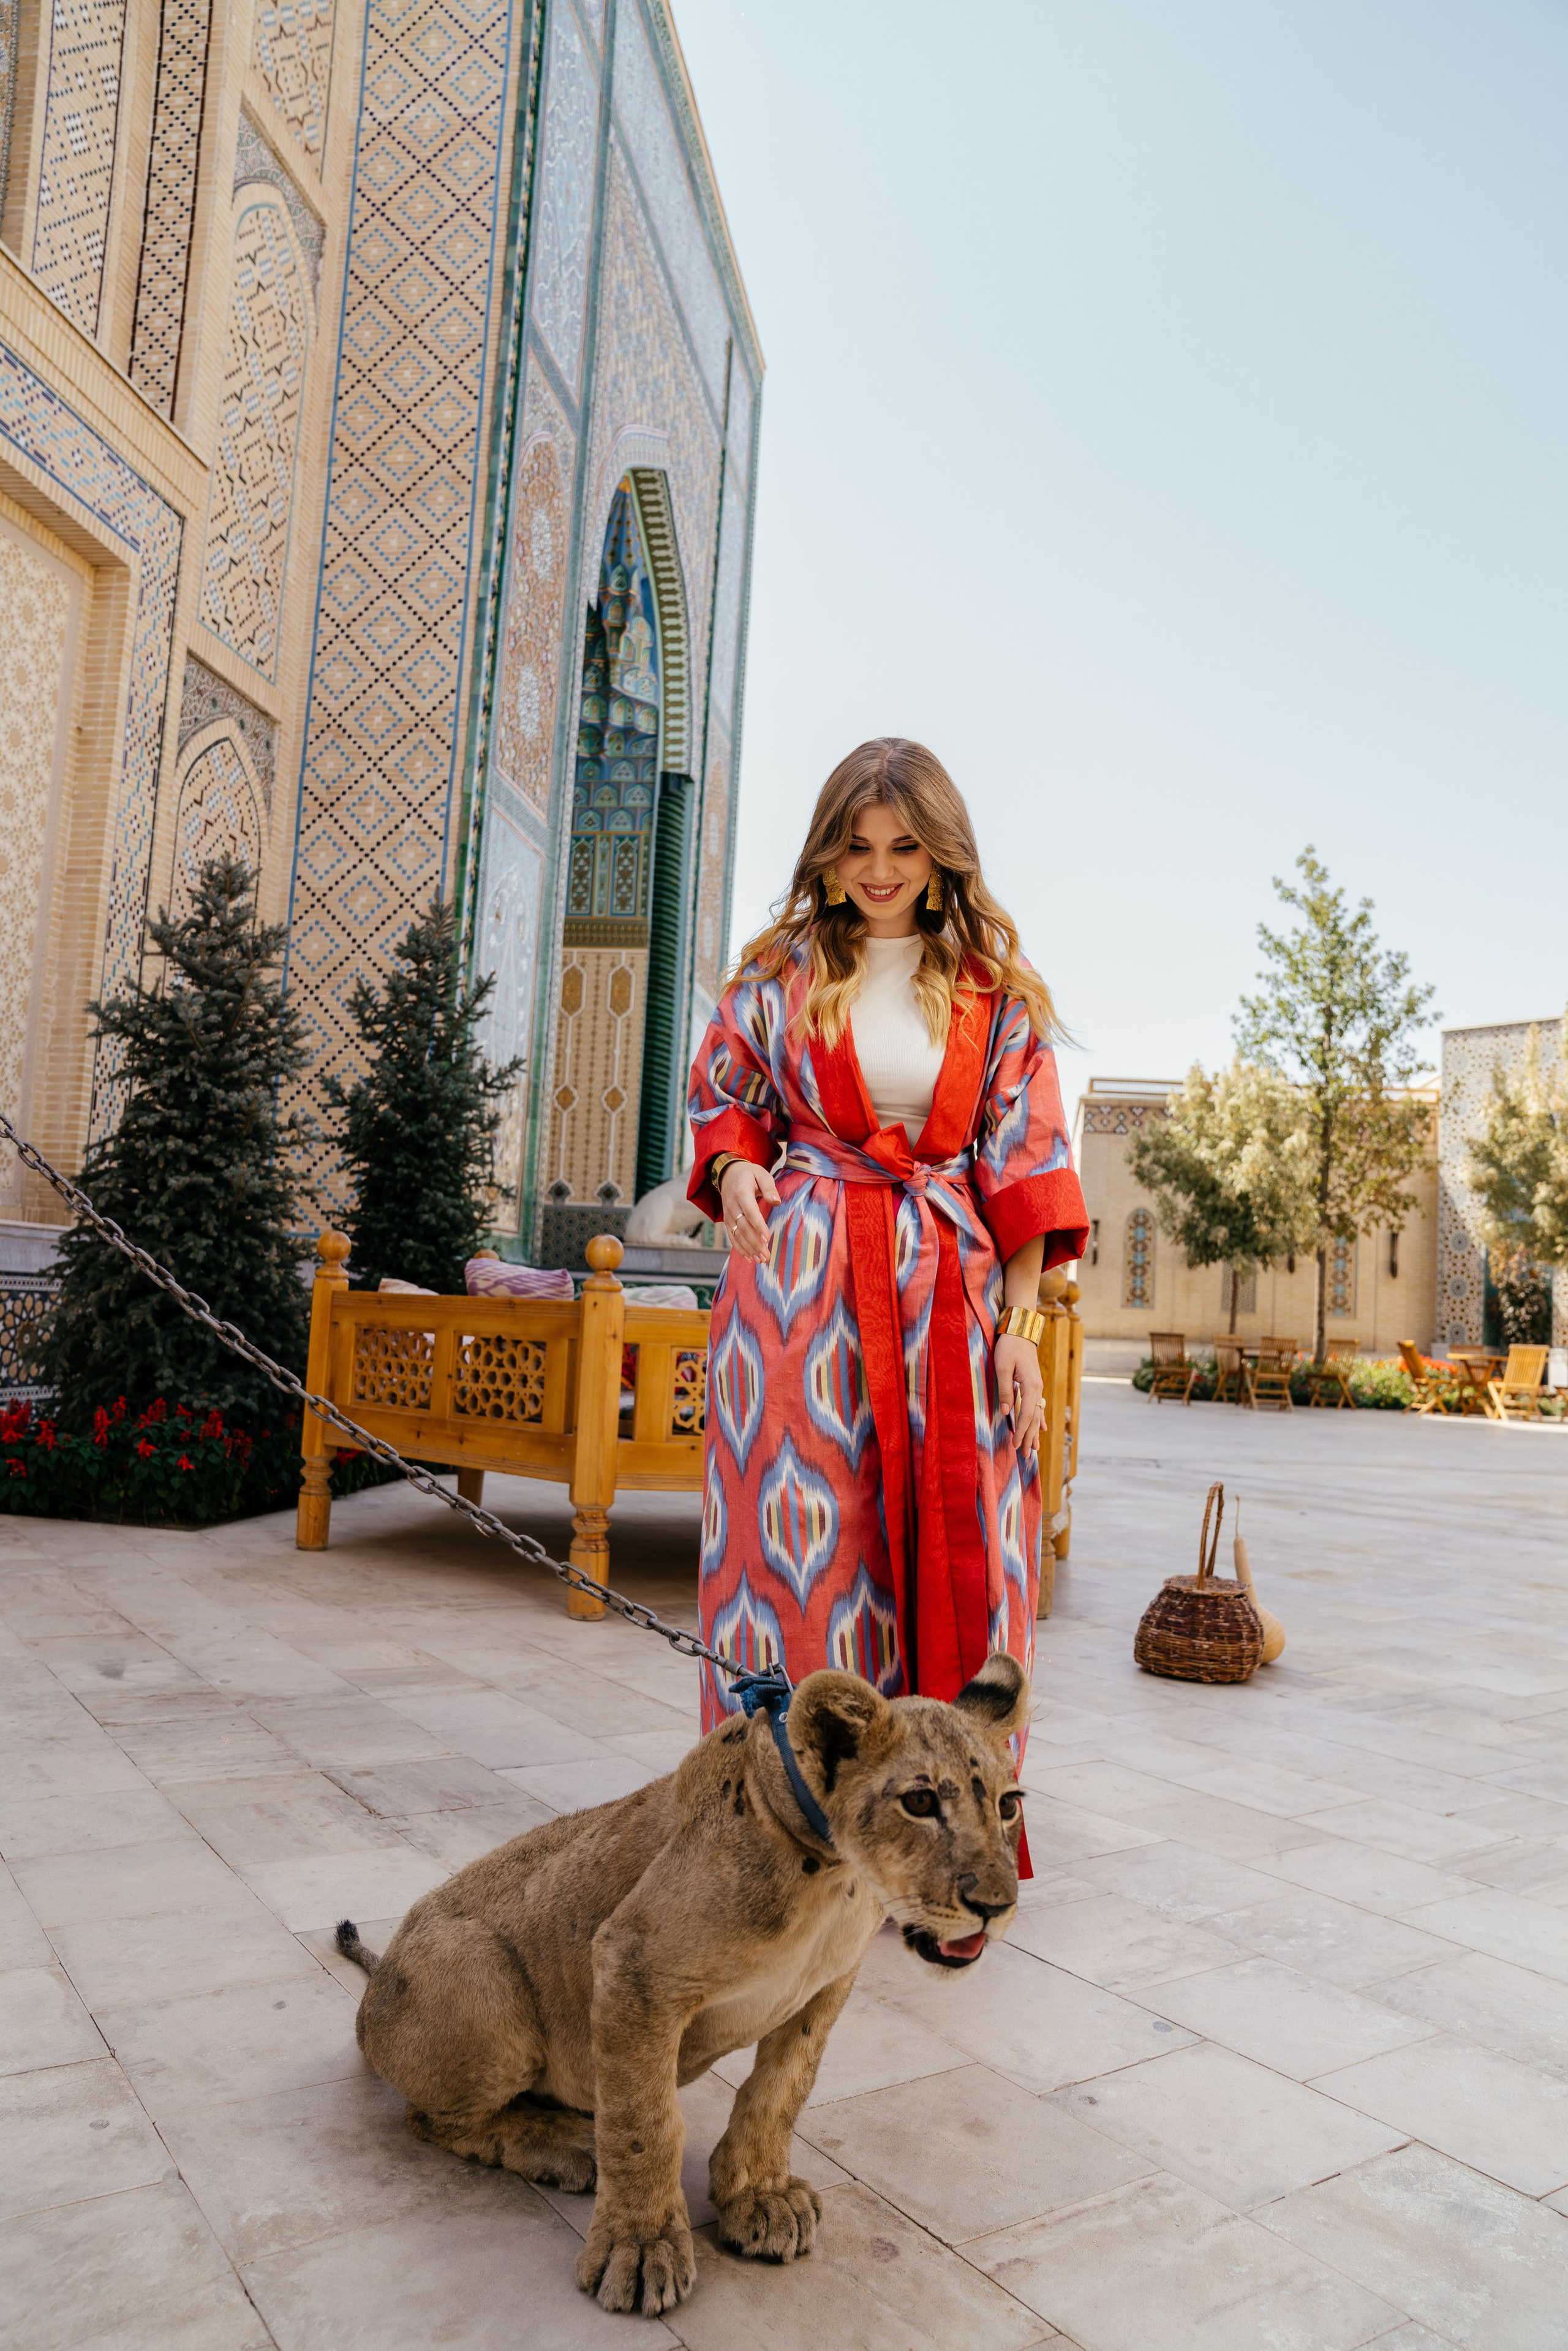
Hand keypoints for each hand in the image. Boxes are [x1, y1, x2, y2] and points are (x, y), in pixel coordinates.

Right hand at [719, 1159, 779, 1261]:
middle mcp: (732, 1205)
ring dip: (748, 1248)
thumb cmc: (749, 1174)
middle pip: (743, 1227)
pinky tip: (749, 1258)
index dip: (758, 1226)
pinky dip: (739, 1248)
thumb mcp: (761, 1174)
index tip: (767, 1239)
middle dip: (754, 1243)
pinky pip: (731, 1236)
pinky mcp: (727, 1220)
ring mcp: (728, 1214)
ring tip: (761, 1259)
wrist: (728, 1173)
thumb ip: (769, 1187)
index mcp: (742, 1193)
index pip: (750, 1212)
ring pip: (737, 1234)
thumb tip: (776, 1201)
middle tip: (766, 1256)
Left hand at [994, 1333, 1043, 1458]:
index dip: (1021, 1431)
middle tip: (1025, 1456)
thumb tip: (1007, 1412)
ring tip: (1034, 1449)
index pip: (1026, 1415)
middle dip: (1029, 1437)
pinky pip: (1037, 1406)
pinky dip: (1038, 1419)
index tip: (1016, 1445)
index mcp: (1030, 1385)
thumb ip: (1005, 1390)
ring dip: (1034, 1432)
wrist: (1020, 1330)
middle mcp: (1037, 1388)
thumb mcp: (1002, 1367)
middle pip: (1034, 1418)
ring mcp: (1037, 1386)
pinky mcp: (1033, 1384)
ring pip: (1037, 1414)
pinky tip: (1040, 1428)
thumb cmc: (1009, 1347)